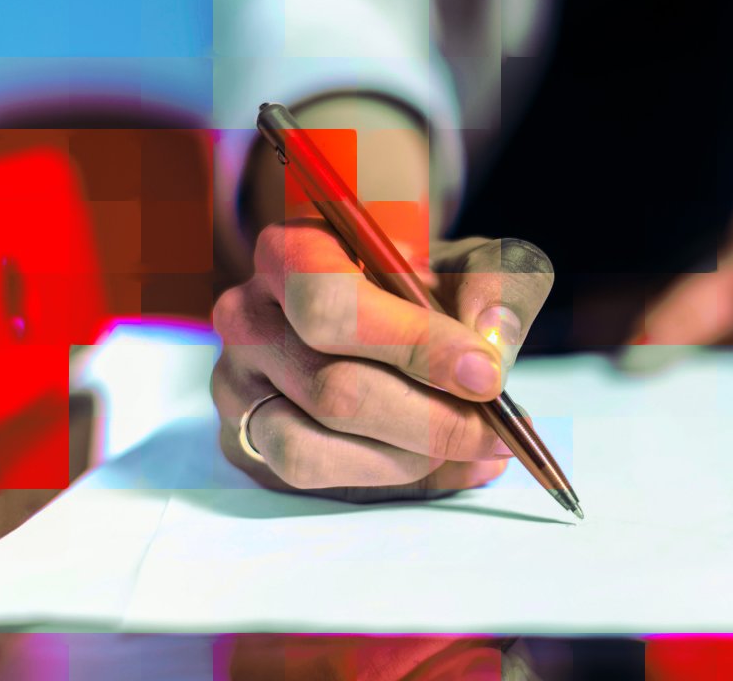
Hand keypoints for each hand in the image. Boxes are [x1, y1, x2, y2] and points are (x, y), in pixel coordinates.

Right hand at [210, 219, 553, 501]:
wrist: (393, 313)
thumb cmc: (428, 286)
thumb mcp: (473, 265)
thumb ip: (497, 286)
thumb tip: (491, 340)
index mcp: (293, 251)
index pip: (332, 305)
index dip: (413, 345)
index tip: (485, 376)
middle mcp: (248, 316)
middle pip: (332, 389)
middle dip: (430, 420)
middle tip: (496, 429)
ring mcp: (236, 384)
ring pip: (314, 448)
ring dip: (409, 458)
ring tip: (471, 445)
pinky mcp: (245, 441)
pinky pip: (313, 481)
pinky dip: (390, 479)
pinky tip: (444, 463)